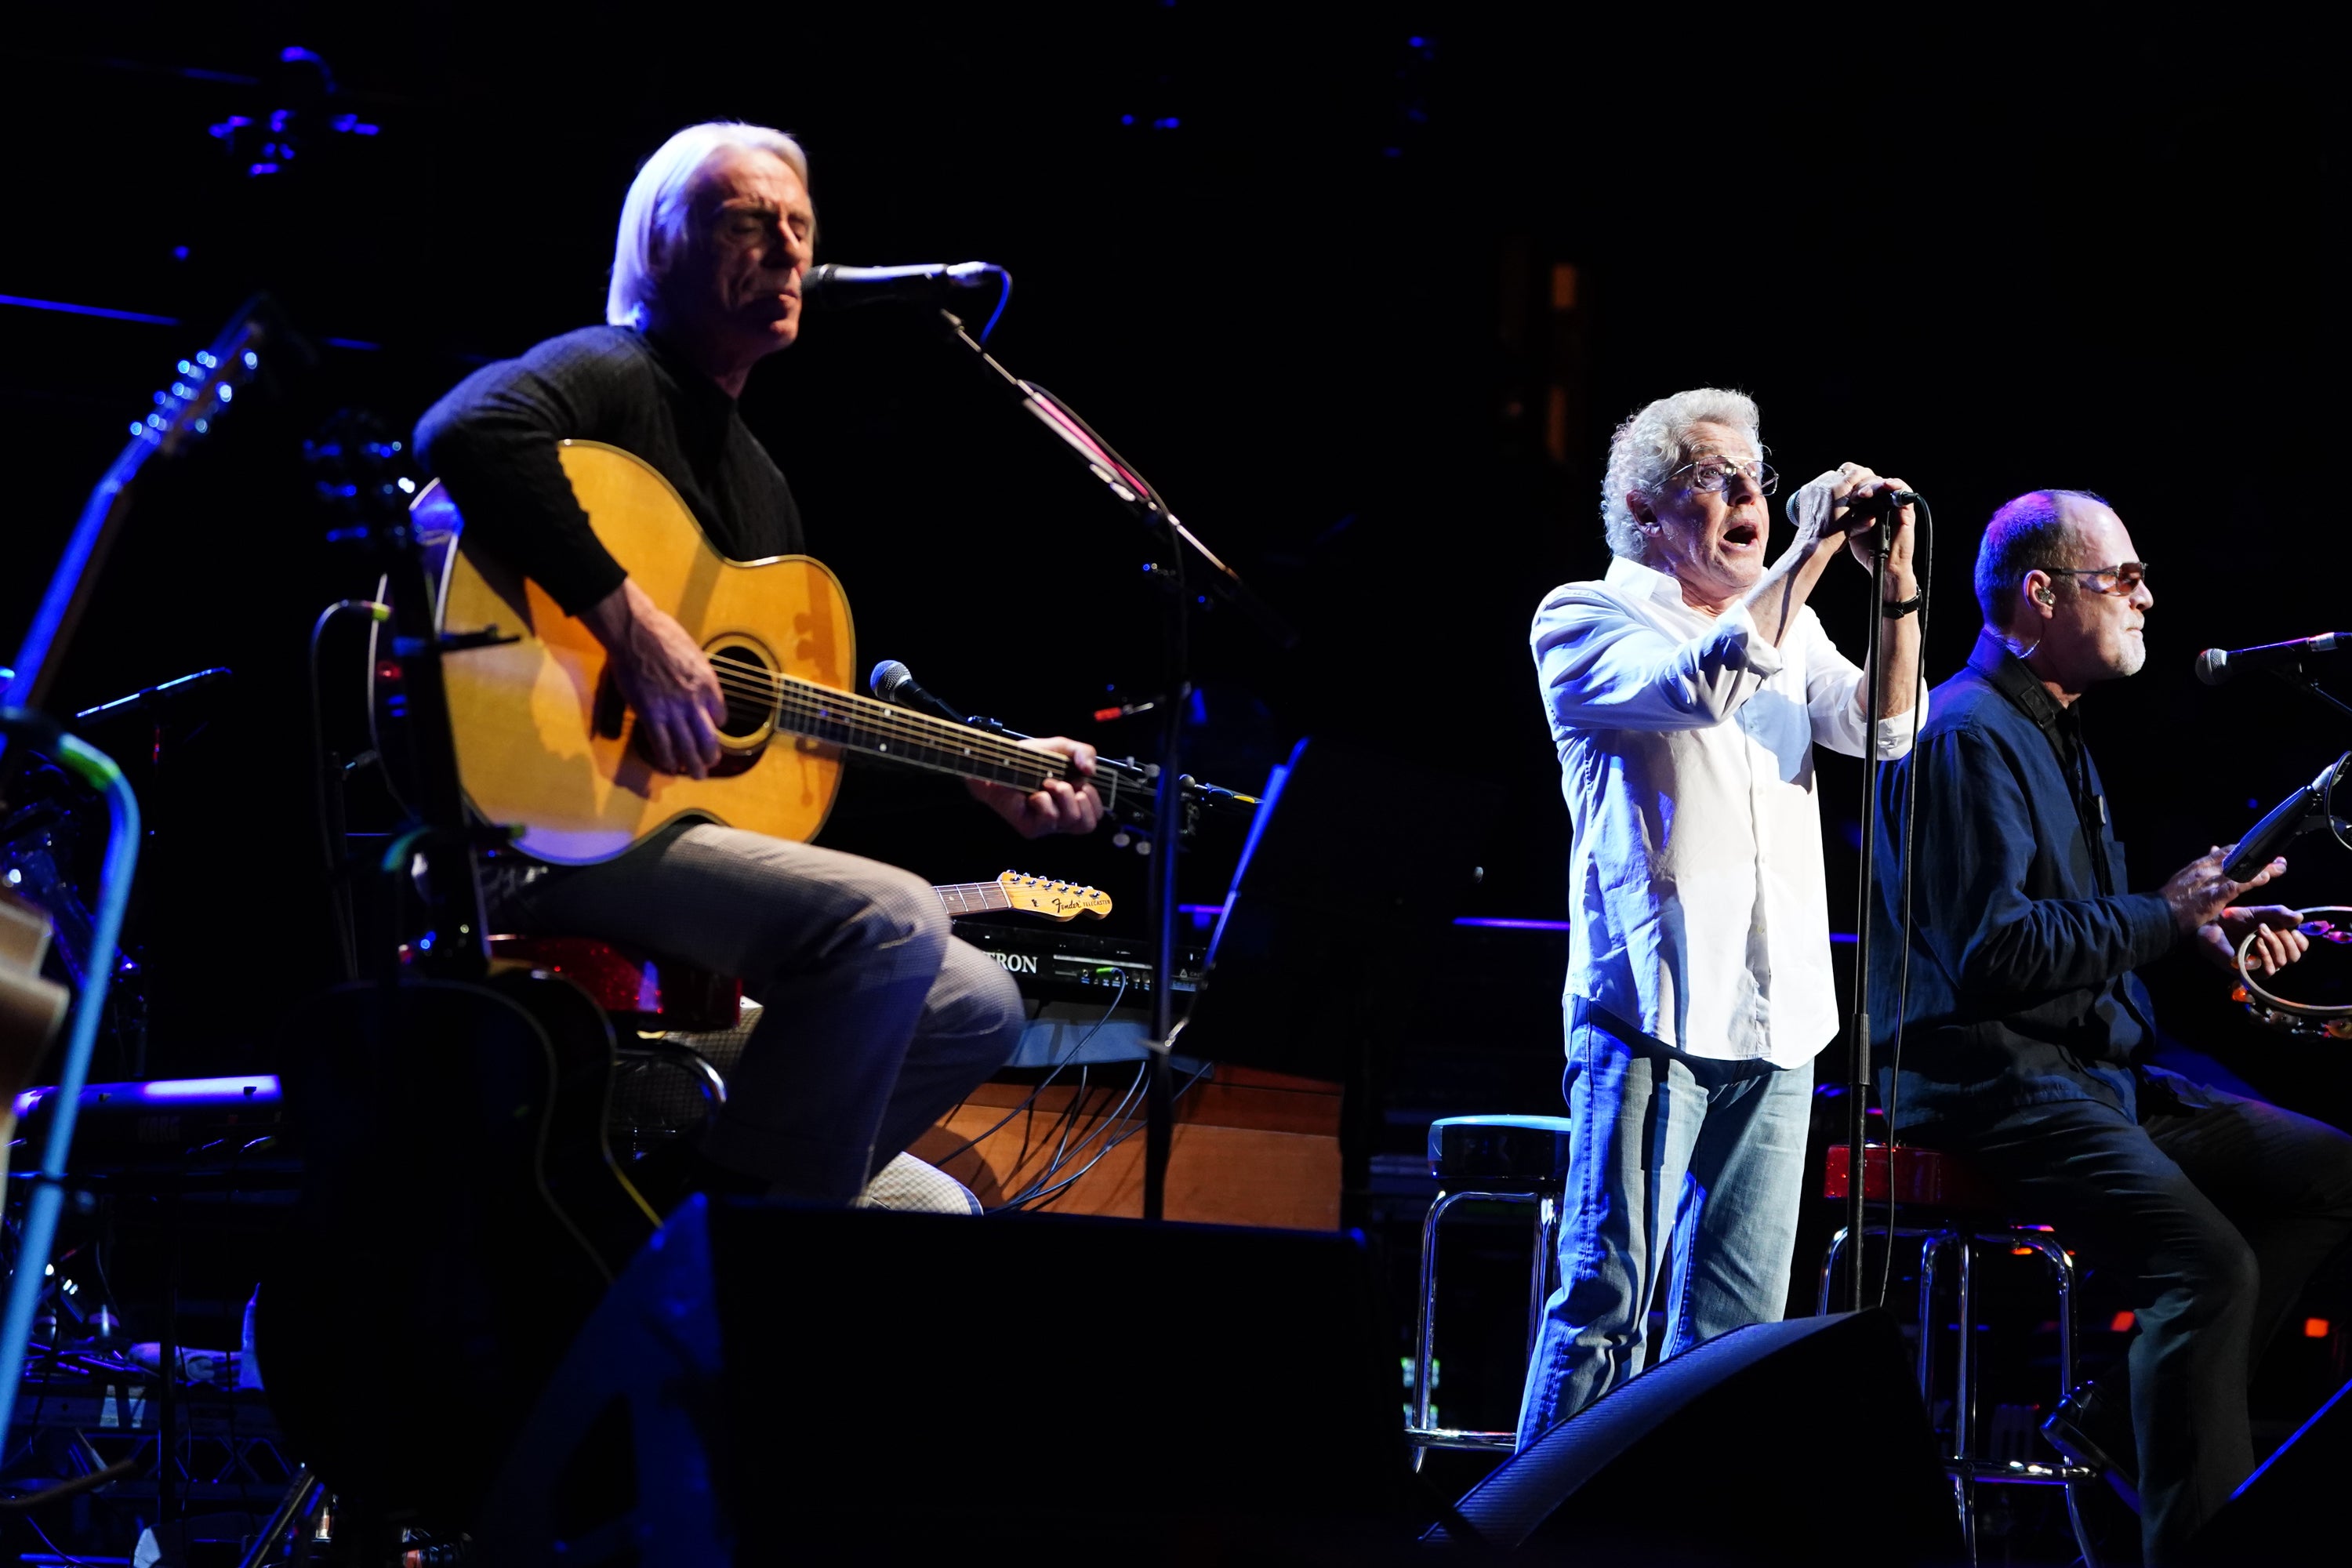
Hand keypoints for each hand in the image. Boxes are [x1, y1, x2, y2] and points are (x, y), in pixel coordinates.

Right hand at [579, 579, 725, 777]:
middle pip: (708, 737)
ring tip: (696, 775)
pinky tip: (669, 767)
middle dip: (711, 755)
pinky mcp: (650, 713)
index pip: (721, 714)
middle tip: (711, 765)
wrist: (637, 631)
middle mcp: (695, 700)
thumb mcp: (692, 653)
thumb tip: (696, 684)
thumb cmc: (662, 634)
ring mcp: (673, 709)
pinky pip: (661, 743)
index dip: (718, 724)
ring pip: (688, 746)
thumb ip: (697, 673)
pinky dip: (667, 758)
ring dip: (693, 764)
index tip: (715, 729)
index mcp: (708, 683)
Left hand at [967, 736, 1103, 838]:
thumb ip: (1084, 752)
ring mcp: (1047, 826)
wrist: (1001, 763)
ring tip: (1047, 783)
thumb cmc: (1030, 759)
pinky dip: (1044, 800)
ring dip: (1063, 795)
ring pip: (1071, 820)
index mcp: (1073, 804)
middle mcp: (1061, 818)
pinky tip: (1033, 794)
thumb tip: (1091, 771)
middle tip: (1063, 783)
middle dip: (1082, 798)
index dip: (1094, 799)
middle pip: (1087, 824)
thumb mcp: (1063, 748)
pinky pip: (1050, 817)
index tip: (1081, 782)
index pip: (1096, 815)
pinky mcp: (1031, 829)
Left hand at [1825, 463, 1917, 587]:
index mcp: (1869, 505)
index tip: (1845, 494)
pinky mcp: (1906, 510)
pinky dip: (1896, 485)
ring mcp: (1894, 505)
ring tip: (1865, 493)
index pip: (1861, 484)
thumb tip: (1836, 497)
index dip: (1853, 485)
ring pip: (1886, 484)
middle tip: (1855, 495)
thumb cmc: (1867, 550)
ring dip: (1875, 485)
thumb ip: (1849, 514)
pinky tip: (1887, 485)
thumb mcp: (1852, 529)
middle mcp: (1882, 502)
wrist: (1884, 566)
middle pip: (1872, 481)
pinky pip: (1903, 491)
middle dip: (1863, 485)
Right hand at [2161, 844, 2284, 937]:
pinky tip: (2265, 878)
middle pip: (2237, 857)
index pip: (2225, 852)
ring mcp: (2208, 882)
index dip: (2245, 851)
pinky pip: (2236, 885)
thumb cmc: (2169, 903)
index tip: (2260, 853)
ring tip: (2279, 867)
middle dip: (2259, 858)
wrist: (2157, 916)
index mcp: (2198, 867)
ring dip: (2262, 867)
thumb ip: (2198, 871)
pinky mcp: (2212, 896)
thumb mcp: (2183, 881)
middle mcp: (2204, 870)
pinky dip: (2252, 880)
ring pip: (2240, 869)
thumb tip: (2210, 856)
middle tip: (2277, 859)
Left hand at [2197, 904, 2310, 975]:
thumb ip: (2279, 913)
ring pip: (2283, 961)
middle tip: (2266, 926)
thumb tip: (2300, 917)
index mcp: (2278, 942)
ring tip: (2260, 930)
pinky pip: (2269, 970)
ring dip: (2274, 944)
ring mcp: (2262, 964)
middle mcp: (2273, 955)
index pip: (2301, 947)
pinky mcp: (2250, 972)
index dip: (2300, 939)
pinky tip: (2257, 942)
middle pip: (2295, 955)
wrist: (2214, 925)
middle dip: (2285, 938)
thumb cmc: (2236, 920)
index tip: (2292, 927)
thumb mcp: (2259, 913)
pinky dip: (2266, 955)